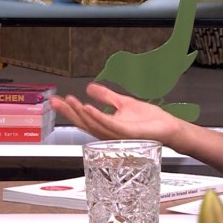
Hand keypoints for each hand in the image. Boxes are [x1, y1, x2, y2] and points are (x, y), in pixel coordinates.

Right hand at [50, 83, 182, 142]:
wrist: (167, 127)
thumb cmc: (149, 119)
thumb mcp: (122, 103)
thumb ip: (106, 97)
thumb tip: (89, 88)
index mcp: (106, 126)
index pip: (83, 118)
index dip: (69, 110)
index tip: (56, 100)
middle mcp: (108, 133)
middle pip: (84, 123)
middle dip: (68, 112)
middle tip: (54, 101)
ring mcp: (117, 134)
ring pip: (93, 124)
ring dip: (80, 112)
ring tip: (69, 101)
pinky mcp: (127, 132)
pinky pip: (109, 125)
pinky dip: (97, 116)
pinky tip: (87, 108)